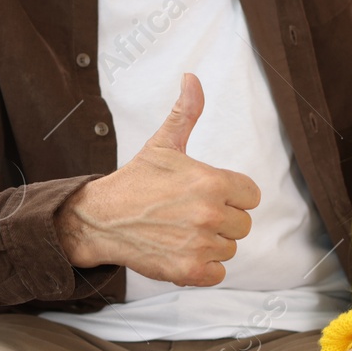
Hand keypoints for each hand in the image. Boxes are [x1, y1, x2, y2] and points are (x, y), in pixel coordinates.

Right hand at [54, 73, 261, 286]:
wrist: (101, 218)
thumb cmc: (135, 181)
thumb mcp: (163, 144)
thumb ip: (185, 112)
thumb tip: (192, 77)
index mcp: (212, 182)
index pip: (251, 195)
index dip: (232, 195)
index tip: (207, 195)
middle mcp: (210, 214)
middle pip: (243, 224)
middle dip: (222, 220)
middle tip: (190, 214)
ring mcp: (200, 244)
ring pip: (229, 248)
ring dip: (211, 244)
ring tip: (181, 231)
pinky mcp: (189, 270)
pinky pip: (218, 273)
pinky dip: (203, 267)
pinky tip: (181, 250)